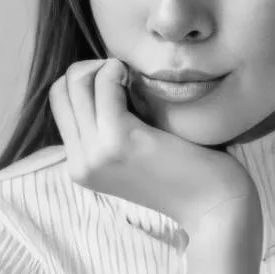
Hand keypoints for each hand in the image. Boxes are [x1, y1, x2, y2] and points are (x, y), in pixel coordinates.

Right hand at [49, 58, 260, 237]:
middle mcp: (81, 163)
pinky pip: (102, 87)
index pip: (60, 104)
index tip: (118, 81)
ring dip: (103, 68)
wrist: (214, 205)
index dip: (86, 81)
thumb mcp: (136, 153)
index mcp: (81, 166)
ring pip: (75, 85)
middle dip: (90, 69)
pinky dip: (115, 71)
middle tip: (125, 75)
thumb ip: (112, 129)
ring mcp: (95, 154)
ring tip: (132, 77)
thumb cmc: (186, 172)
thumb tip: (103, 78)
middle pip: (61, 90)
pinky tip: (136, 78)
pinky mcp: (118, 141)